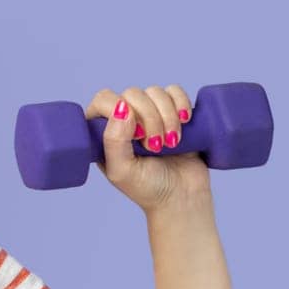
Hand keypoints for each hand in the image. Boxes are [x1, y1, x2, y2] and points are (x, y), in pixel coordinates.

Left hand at [85, 84, 211, 211]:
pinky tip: (185, 121)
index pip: (104, 100)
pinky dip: (181, 103)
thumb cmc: (148, 188)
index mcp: (104, 132)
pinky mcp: (173, 112)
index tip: (136, 136)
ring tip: (172, 143)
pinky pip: (174, 91)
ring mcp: (149, 114)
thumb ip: (114, 141)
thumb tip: (122, 107)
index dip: (120, 110)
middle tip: (156, 146)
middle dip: (150, 118)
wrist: (182, 197)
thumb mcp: (122, 171)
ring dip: (168, 115)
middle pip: (133, 93)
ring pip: (155, 92)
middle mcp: (125, 119)